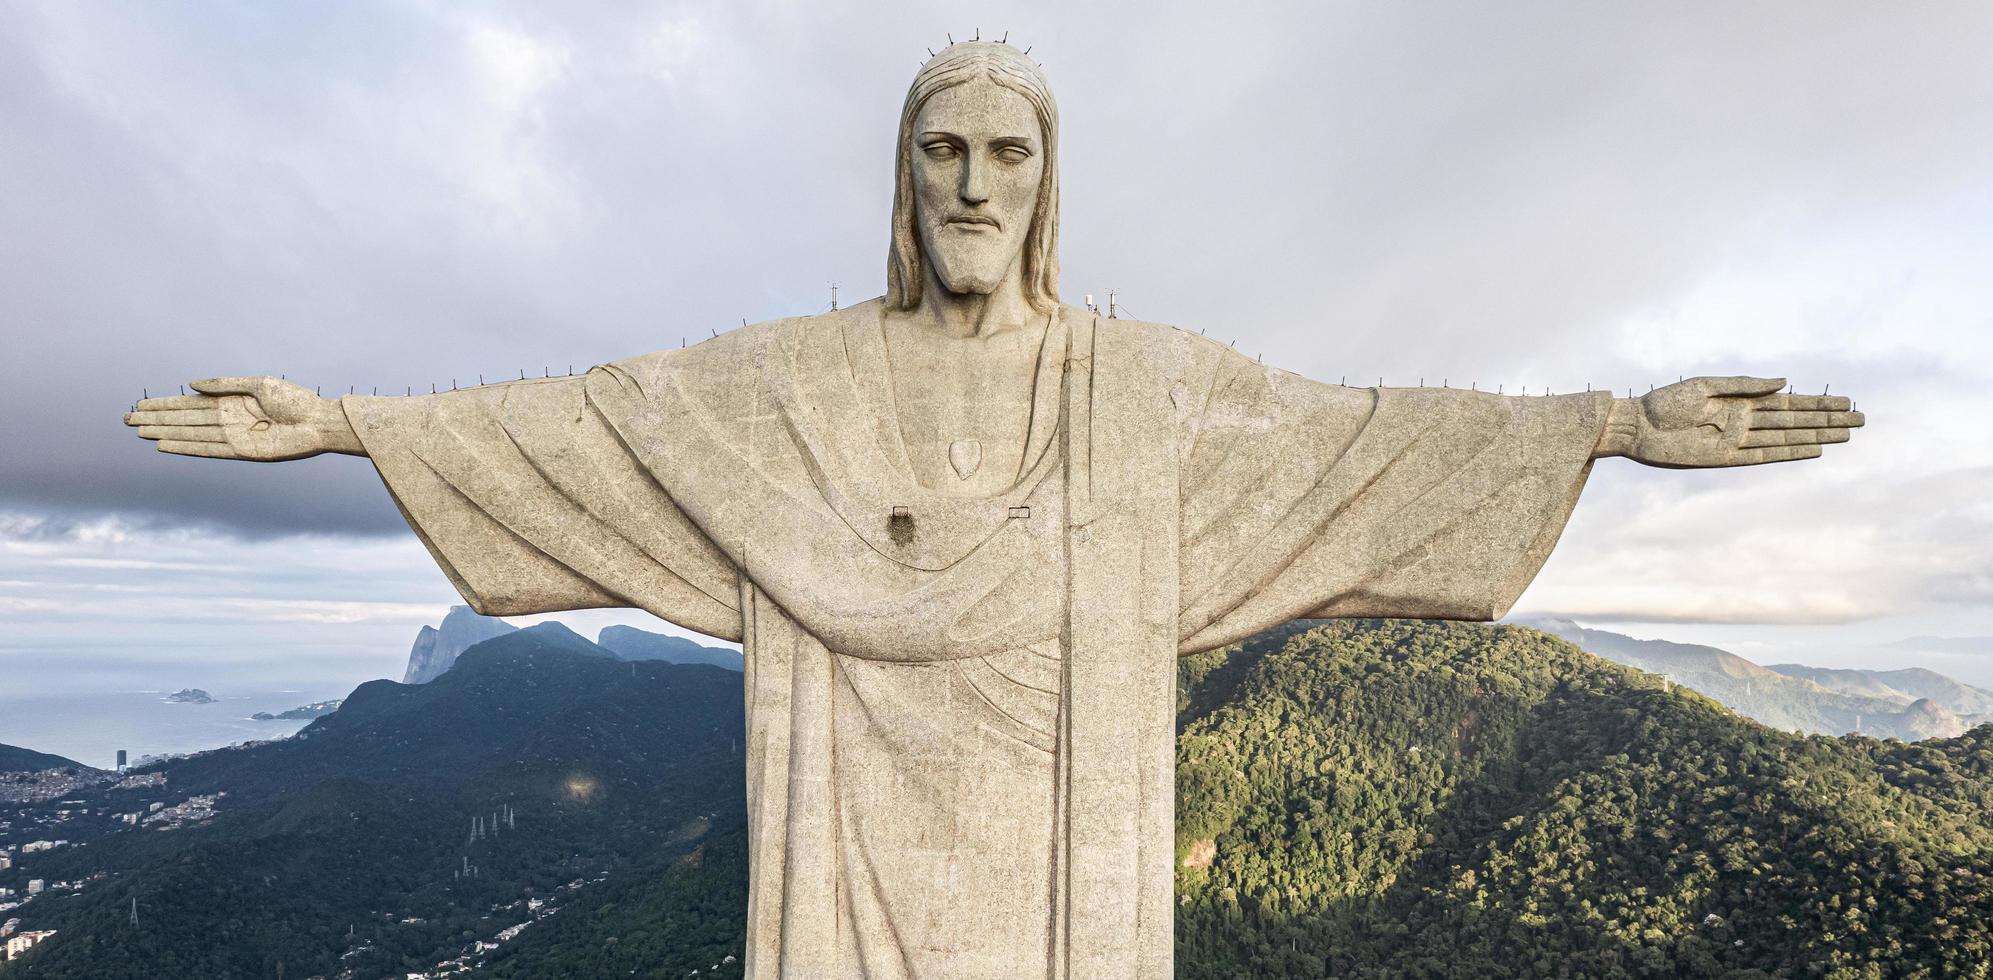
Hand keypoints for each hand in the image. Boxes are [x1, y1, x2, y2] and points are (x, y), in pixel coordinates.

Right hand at [124, 376, 361, 460]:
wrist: (319, 422)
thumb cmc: (295, 400)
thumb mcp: (258, 383)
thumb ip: (223, 384)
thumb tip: (190, 383)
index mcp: (231, 402)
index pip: (190, 404)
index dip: (165, 405)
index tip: (140, 406)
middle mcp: (227, 420)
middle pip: (184, 420)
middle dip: (156, 419)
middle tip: (127, 420)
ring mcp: (232, 437)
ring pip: (190, 434)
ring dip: (164, 433)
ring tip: (138, 431)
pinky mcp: (241, 452)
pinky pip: (207, 450)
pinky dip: (185, 448)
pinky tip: (164, 446)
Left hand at [1601, 376, 1863, 467]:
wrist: (1635, 426)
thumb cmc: (1664, 402)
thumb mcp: (1704, 386)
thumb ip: (1745, 385)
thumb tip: (1785, 382)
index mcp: (1739, 400)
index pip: (1788, 401)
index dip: (1817, 403)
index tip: (1846, 402)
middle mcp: (1744, 420)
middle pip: (1795, 420)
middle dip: (1827, 420)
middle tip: (1861, 419)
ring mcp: (1738, 441)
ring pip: (1786, 438)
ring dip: (1817, 436)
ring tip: (1846, 435)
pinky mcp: (1726, 459)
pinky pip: (1764, 456)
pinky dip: (1789, 453)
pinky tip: (1813, 450)